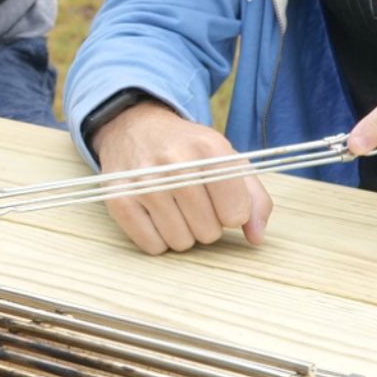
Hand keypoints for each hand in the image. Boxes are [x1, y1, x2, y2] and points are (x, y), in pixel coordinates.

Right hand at [88, 100, 270, 253]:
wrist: (135, 129)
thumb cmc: (188, 150)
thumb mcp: (227, 160)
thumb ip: (254, 198)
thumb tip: (256, 237)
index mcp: (209, 148)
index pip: (236, 213)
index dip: (233, 214)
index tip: (222, 201)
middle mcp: (174, 163)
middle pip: (209, 232)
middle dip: (207, 223)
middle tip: (194, 201)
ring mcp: (143, 183)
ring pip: (181, 242)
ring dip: (183, 231)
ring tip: (174, 206)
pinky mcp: (119, 200)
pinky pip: (153, 246)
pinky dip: (158, 237)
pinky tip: (155, 214)